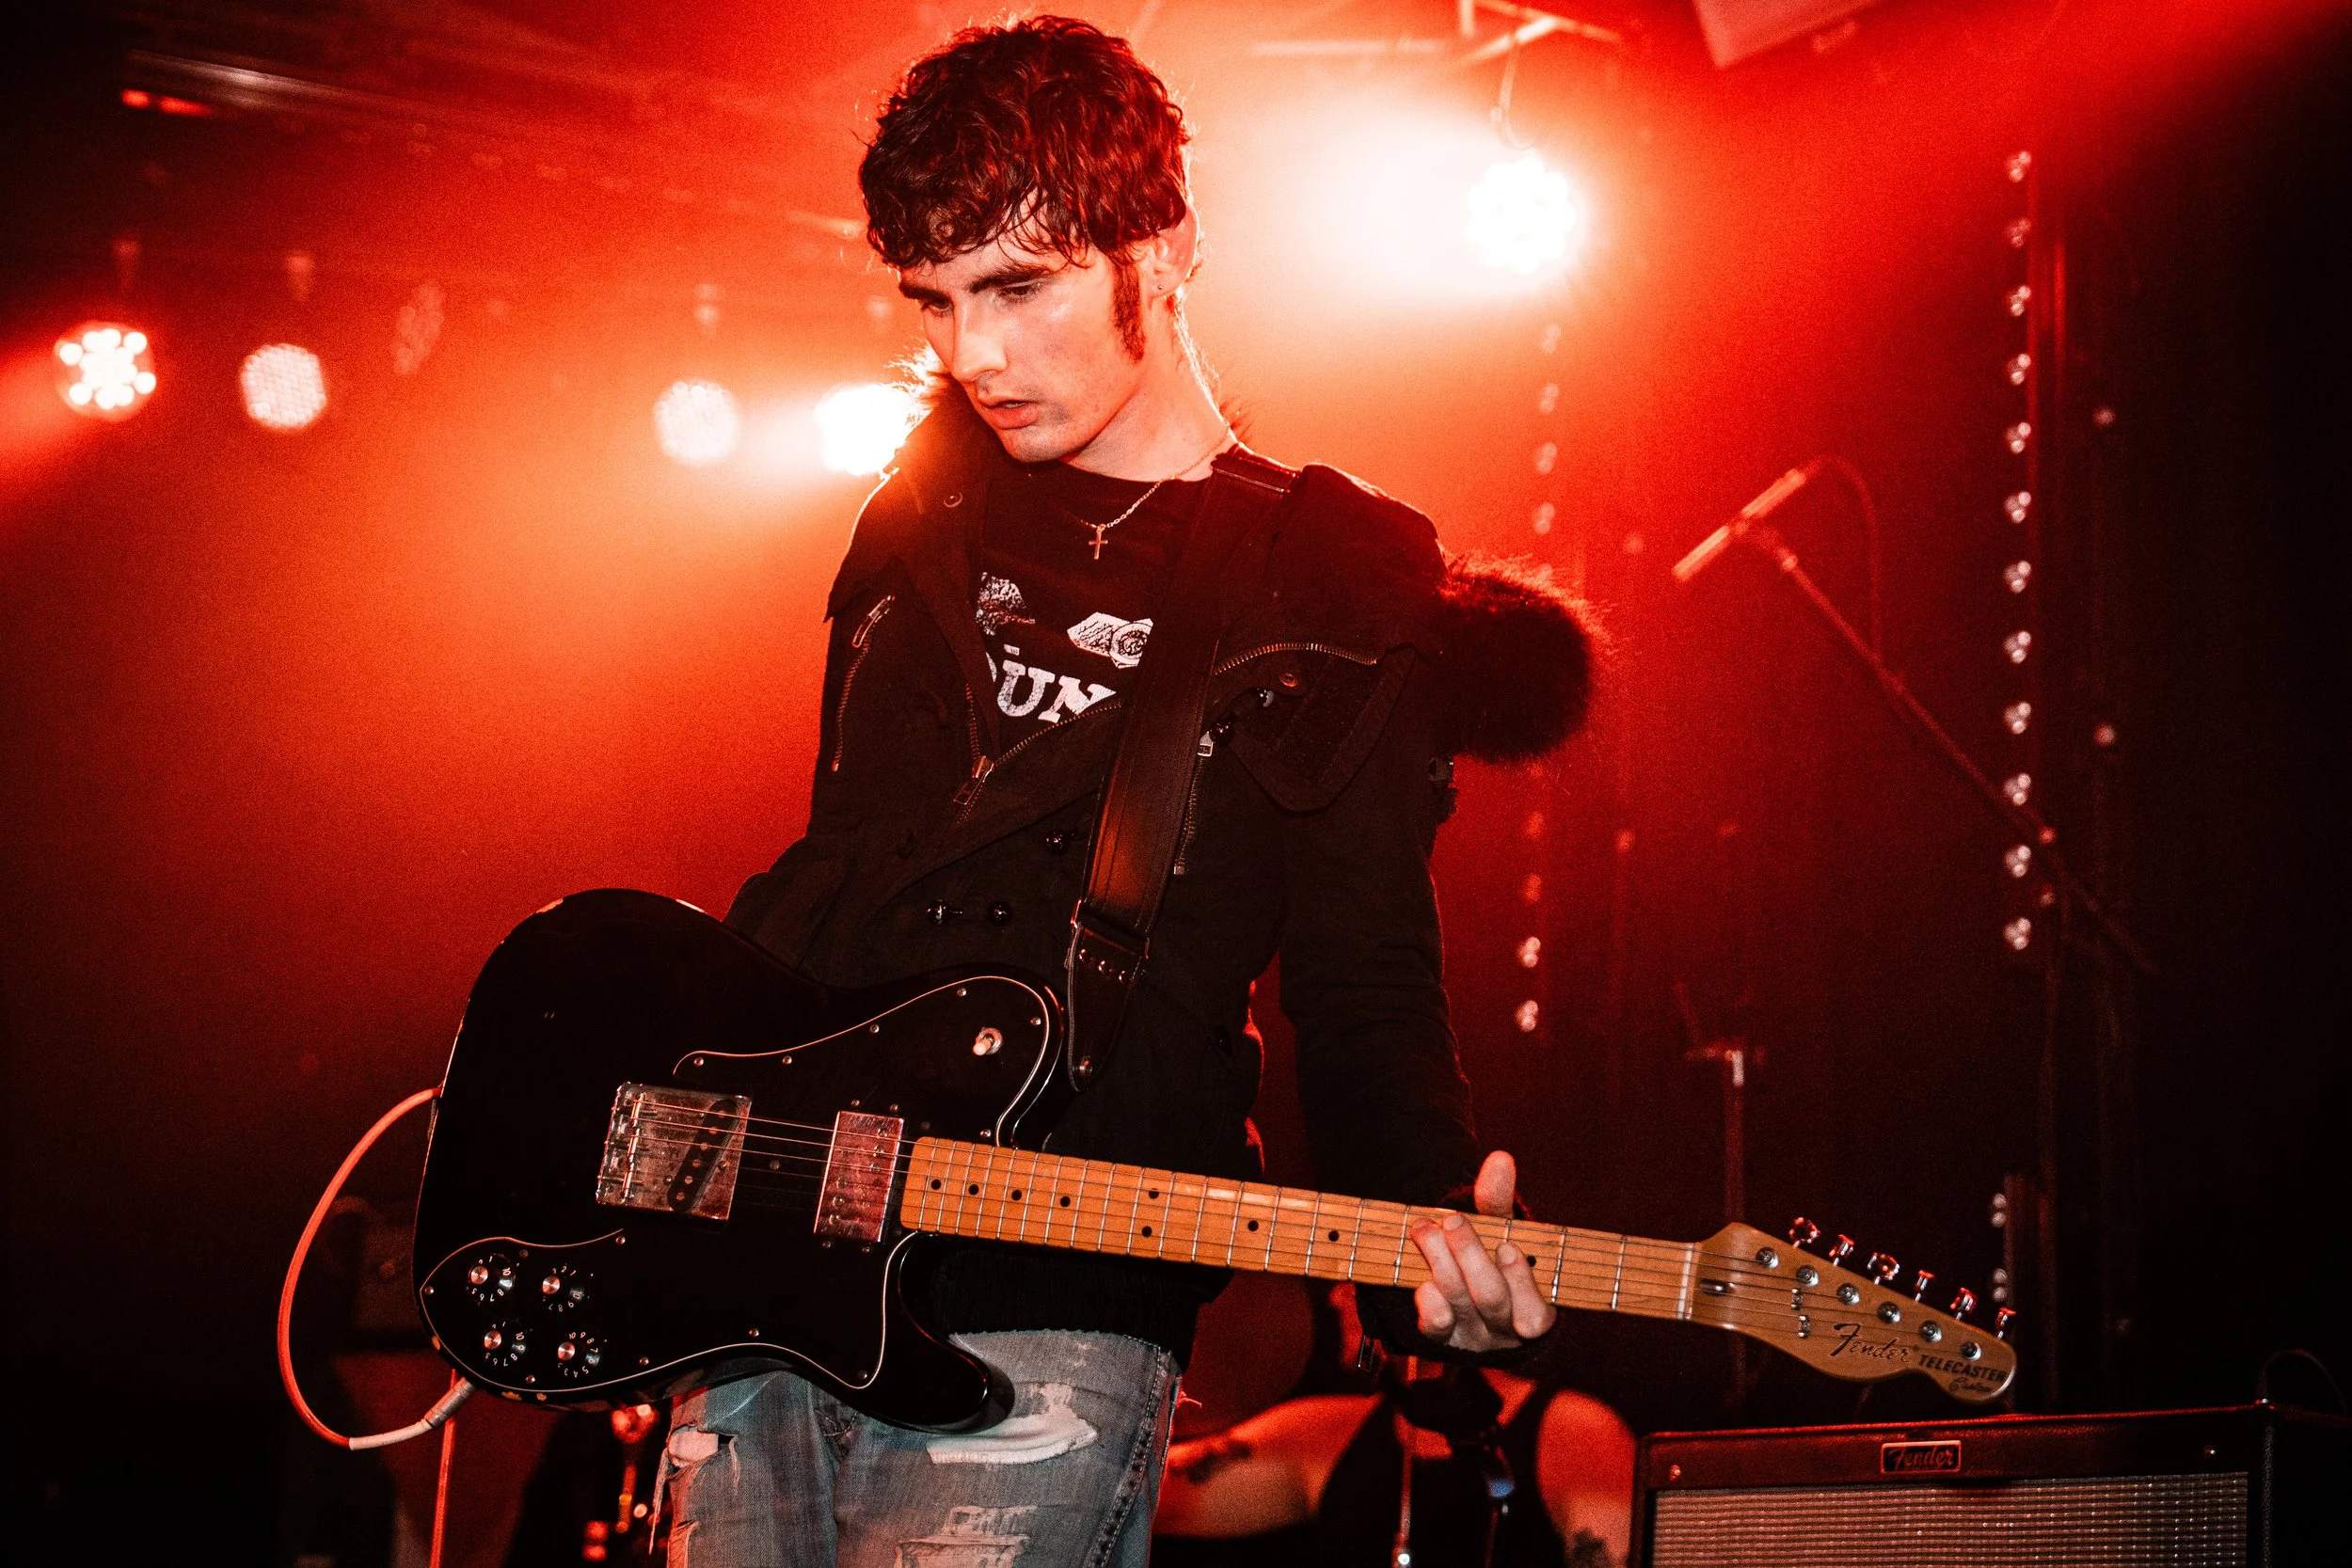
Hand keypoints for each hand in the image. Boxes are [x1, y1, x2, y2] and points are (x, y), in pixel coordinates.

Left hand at [1409, 1150, 1555, 1352]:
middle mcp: (1506, 1329)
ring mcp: (1473, 1335)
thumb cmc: (1492, 1254)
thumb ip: (1499, 1200)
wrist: (1461, 1282)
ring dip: (1442, 1264)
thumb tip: (1500, 1159)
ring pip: (1460, 1304)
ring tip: (1426, 1229)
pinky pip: (1436, 1329)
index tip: (1506, 1246)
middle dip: (1471, 1257)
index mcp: (1535, 1309)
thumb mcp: (1501, 1228)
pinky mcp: (1444, 1338)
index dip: (1521, 1282)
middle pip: (1491, 1299)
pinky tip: (1423, 1282)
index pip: (1535, 1313)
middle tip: (1453, 1220)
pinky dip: (1430, 1304)